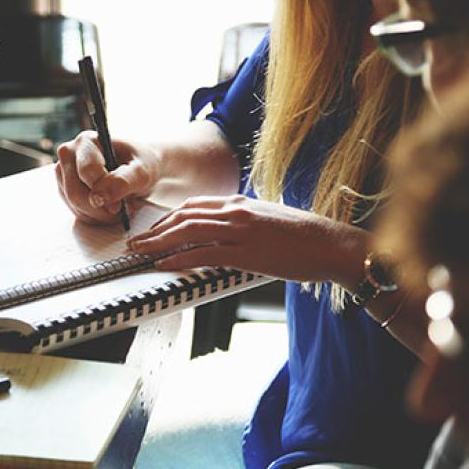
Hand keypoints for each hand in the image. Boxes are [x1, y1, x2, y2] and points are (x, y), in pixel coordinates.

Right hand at [55, 130, 161, 224]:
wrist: (139, 169)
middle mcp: (69, 154)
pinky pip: (77, 212)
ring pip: (75, 205)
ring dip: (100, 214)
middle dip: (100, 208)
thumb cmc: (140, 164)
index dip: (103, 191)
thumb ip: (122, 182)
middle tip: (121, 210)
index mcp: (86, 141)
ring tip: (120, 207)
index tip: (119, 205)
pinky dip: (96, 217)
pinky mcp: (65, 190)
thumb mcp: (141, 172)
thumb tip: (98, 198)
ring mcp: (64, 174)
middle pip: (75, 192)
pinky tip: (110, 210)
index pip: (86, 171)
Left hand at [127, 195, 367, 284]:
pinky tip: (164, 265)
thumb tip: (225, 233)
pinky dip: (179, 259)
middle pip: (183, 216)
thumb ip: (243, 222)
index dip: (168, 218)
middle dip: (155, 230)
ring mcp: (240, 230)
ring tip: (140, 253)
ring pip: (187, 232)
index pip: (193, 206)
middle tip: (136, 242)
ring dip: (158, 243)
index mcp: (240, 202)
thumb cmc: (304, 237)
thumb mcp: (268, 220)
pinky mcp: (246, 252)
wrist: (331, 244)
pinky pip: (203, 254)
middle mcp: (236, 211)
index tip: (153, 229)